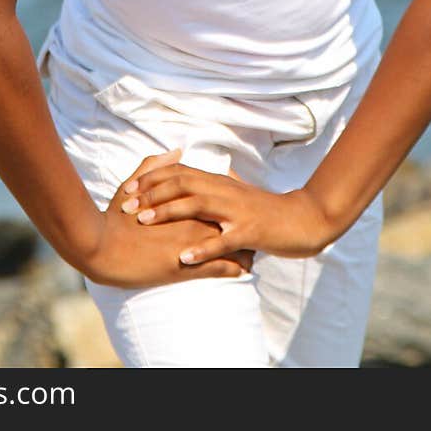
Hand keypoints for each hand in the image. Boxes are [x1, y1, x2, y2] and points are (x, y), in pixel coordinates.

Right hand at [80, 149, 255, 287]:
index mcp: (183, 200)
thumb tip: (175, 151)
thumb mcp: (132, 186)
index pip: (216, 197)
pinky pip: (223, 269)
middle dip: (241, 226)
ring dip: (243, 251)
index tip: (236, 207)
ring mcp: (193, 243)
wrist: (102, 248)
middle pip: (231, 220)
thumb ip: (154, 166)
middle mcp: (193, 218)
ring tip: (252, 256)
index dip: (229, 202)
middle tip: (250, 232)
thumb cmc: (114, 218)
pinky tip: (242, 272)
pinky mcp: (190, 267)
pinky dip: (236, 270)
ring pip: (233, 245)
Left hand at [118, 158, 332, 265]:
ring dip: (168, 212)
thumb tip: (204, 173)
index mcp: (221, 182)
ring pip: (197, 205)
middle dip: (151, 193)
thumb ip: (222, 182)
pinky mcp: (249, 232)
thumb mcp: (241, 192)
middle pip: (183, 183)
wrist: (304, 219)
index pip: (181, 172)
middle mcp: (225, 190)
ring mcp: (237, 211)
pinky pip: (222, 240)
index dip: (152, 178)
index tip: (127, 187)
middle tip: (126, 204)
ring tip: (144, 221)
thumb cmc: (270, 209)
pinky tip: (184, 258)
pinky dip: (202, 249)